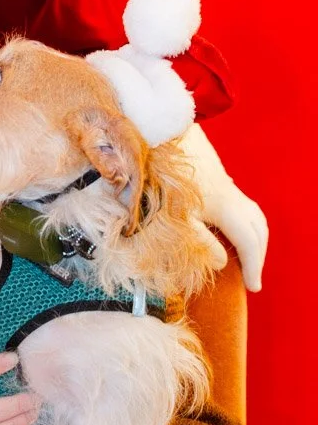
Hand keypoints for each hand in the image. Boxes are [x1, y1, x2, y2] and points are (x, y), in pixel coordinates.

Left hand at [180, 123, 268, 291]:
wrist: (165, 136)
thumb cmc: (165, 176)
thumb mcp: (177, 214)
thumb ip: (200, 241)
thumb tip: (222, 262)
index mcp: (225, 208)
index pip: (249, 242)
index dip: (253, 266)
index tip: (253, 287)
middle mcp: (233, 197)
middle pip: (258, 230)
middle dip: (259, 256)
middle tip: (252, 278)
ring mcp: (229, 187)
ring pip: (256, 217)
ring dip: (256, 240)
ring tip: (248, 259)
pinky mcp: (222, 181)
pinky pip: (248, 208)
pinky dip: (249, 225)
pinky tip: (234, 231)